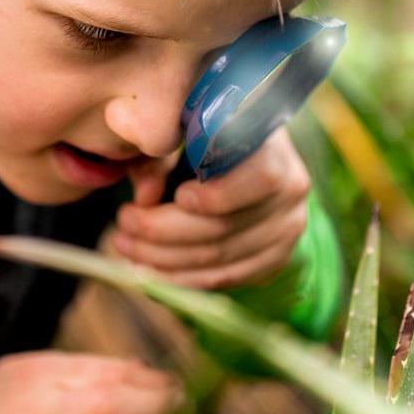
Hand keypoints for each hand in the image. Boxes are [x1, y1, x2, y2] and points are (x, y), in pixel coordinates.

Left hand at [111, 126, 309, 289]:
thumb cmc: (207, 139)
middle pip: (225, 226)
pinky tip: (149, 269)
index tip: (178, 197)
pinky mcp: (273, 259)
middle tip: (122, 223)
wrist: (245, 163)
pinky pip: (224, 278)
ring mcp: (286, 229)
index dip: (219, 195)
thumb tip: (144, 196)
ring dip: (163, 259)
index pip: (260, 178)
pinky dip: (182, 278)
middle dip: (163, 230)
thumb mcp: (181, 134)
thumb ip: (159, 158)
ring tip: (124, 246)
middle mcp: (291, 189)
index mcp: (275, 147)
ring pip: (219, 258)